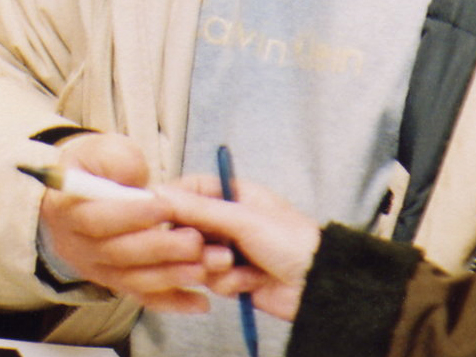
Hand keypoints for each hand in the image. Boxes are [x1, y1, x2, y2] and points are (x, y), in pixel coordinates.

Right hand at [38, 134, 211, 311]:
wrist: (87, 192)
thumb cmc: (99, 166)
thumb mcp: (103, 150)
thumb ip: (116, 159)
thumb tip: (134, 177)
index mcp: (68, 212)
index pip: (96, 220)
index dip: (130, 215)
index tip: (165, 206)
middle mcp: (78, 247)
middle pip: (118, 255)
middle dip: (159, 249)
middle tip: (195, 241)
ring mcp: (98, 269)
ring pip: (133, 280)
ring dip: (170, 277)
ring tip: (203, 268)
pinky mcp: (118, 283)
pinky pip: (144, 296)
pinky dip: (173, 301)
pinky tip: (200, 301)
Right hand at [160, 174, 322, 321]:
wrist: (316, 285)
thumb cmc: (293, 241)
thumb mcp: (244, 219)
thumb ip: (200, 208)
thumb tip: (161, 193)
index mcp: (235, 194)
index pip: (190, 190)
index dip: (172, 202)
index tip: (159, 215)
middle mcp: (229, 220)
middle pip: (186, 229)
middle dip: (195, 243)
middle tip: (208, 247)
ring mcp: (230, 250)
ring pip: (195, 259)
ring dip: (214, 266)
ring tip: (236, 263)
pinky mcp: (232, 278)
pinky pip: (211, 281)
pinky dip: (229, 283)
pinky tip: (251, 280)